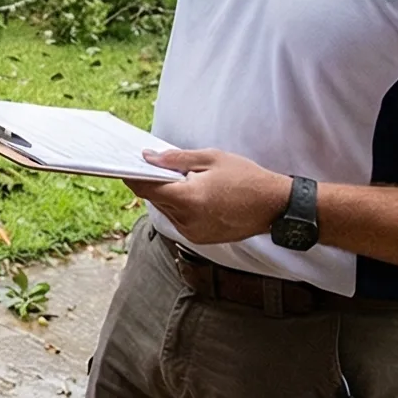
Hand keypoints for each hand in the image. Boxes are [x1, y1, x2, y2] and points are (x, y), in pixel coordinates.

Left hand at [127, 148, 293, 246]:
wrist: (275, 206)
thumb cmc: (246, 177)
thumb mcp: (211, 158)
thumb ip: (176, 159)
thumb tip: (149, 157)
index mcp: (189, 199)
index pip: (148, 188)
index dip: (133, 176)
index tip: (123, 164)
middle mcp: (187, 220)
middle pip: (155, 199)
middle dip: (153, 182)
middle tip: (153, 164)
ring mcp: (193, 233)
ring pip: (166, 210)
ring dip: (168, 195)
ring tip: (182, 179)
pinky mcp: (200, 239)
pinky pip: (179, 220)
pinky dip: (180, 206)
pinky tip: (193, 193)